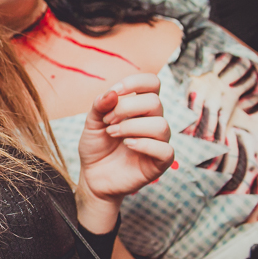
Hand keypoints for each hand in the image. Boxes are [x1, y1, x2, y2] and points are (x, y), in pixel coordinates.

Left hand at [76, 74, 173, 231]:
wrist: (93, 176)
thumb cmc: (96, 147)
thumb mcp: (92, 123)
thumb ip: (100, 106)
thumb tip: (113, 92)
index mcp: (140, 108)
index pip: (152, 83)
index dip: (136, 82)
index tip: (115, 92)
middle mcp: (153, 121)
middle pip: (154, 102)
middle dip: (126, 108)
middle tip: (107, 122)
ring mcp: (158, 141)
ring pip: (161, 125)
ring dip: (132, 127)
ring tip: (112, 133)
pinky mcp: (160, 162)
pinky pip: (165, 149)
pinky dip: (145, 145)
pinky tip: (127, 145)